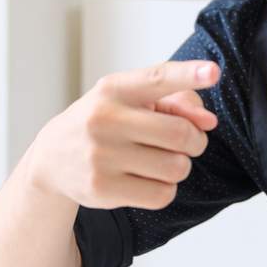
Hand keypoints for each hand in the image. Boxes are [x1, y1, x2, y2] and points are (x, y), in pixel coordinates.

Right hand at [27, 60, 219, 209]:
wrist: (53, 157)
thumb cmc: (105, 122)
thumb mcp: (132, 100)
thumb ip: (176, 102)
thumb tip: (208, 122)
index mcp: (114, 89)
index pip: (157, 79)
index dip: (189, 75)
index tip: (214, 71)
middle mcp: (104, 119)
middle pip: (180, 134)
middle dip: (195, 141)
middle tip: (186, 142)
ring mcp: (100, 156)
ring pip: (176, 168)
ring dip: (179, 167)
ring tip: (160, 161)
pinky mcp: (101, 189)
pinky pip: (162, 195)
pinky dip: (165, 189)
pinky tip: (147, 180)